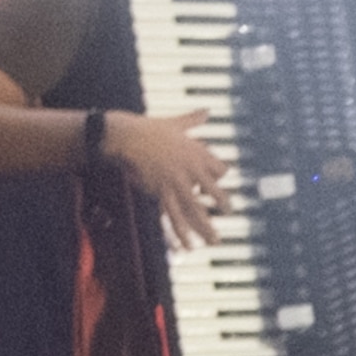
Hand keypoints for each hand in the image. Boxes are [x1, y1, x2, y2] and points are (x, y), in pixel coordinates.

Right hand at [104, 108, 230, 247]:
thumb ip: (193, 120)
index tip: (220, 180)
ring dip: (206, 228)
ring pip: (196, 209)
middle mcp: (191, 168)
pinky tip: (188, 246)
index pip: (220, 169)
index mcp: (197, 152)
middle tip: (229, 213)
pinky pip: (174, 216)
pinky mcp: (162, 190)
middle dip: (223, 204)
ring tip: (215, 241)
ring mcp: (177, 181)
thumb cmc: (148, 128)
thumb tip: (207, 110)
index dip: (221, 176)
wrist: (126, 136)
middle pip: (214, 191)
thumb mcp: (175, 123)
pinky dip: (180, 232)